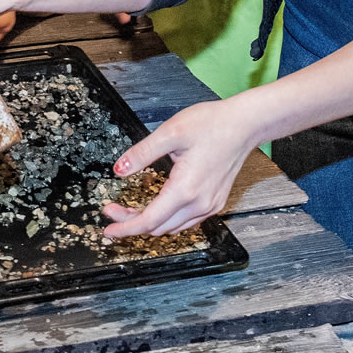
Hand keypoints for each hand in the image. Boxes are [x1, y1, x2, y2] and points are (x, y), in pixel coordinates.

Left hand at [101, 98, 253, 237]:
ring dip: (150, 223)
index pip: (149, 221)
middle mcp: (200, 203)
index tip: (108, 228)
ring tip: (131, 210)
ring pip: (172, 228)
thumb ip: (141, 154)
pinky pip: (187, 221)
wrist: (244, 124)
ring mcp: (210, 205)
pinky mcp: (215, 202)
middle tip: (114, 210)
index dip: (125, 227)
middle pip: (158, 228)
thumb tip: (119, 170)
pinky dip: (168, 220)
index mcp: (186, 189)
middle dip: (132, 223)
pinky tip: (158, 208)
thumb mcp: (170, 133)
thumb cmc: (212, 124)